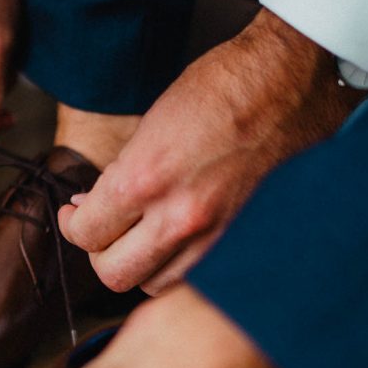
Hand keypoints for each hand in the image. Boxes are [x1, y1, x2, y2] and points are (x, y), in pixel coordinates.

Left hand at [58, 9, 361, 294]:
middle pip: (114, 275)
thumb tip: (93, 205)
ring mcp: (216, 238)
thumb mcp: (153, 124)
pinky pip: (196, 279)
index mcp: (146, 180)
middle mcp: (179, 218)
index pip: (86, 235)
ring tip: (145, 239)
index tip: (76, 215)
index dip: (74, 225)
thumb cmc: (225, 86)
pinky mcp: (243, 244)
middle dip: (102, 255)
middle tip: (105, 234)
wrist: (294, 82)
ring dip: (144, 267)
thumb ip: (122, 174)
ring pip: (155, 286)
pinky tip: (181, 244)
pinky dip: (182, 268)